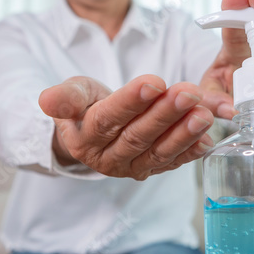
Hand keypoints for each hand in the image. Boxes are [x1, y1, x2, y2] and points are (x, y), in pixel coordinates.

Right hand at [38, 75, 215, 179]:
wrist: (93, 129)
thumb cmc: (85, 105)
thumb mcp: (73, 93)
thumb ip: (65, 97)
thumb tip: (45, 101)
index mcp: (84, 138)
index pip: (108, 119)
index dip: (131, 101)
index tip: (155, 82)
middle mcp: (107, 158)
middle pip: (138, 136)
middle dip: (165, 114)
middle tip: (189, 93)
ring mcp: (130, 168)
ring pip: (158, 152)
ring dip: (184, 134)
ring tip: (204, 114)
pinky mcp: (150, 171)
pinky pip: (172, 163)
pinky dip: (191, 152)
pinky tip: (208, 138)